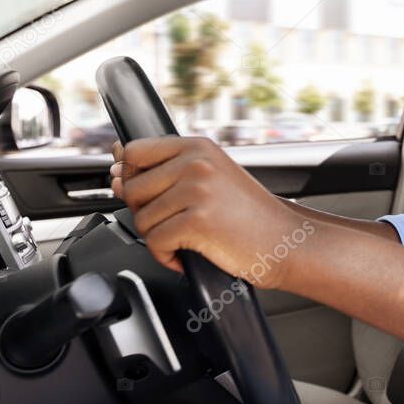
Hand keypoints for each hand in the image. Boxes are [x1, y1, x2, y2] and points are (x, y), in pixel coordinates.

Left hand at [110, 136, 306, 287]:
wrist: (286, 242)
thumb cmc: (250, 216)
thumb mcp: (212, 178)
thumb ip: (167, 171)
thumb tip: (117, 168)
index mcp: (198, 146)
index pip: (135, 150)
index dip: (132, 176)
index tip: (147, 193)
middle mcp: (196, 162)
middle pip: (132, 189)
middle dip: (148, 213)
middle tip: (178, 223)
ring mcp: (197, 190)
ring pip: (142, 219)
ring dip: (160, 238)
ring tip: (189, 238)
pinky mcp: (197, 221)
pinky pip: (155, 243)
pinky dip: (168, 257)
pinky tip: (188, 254)